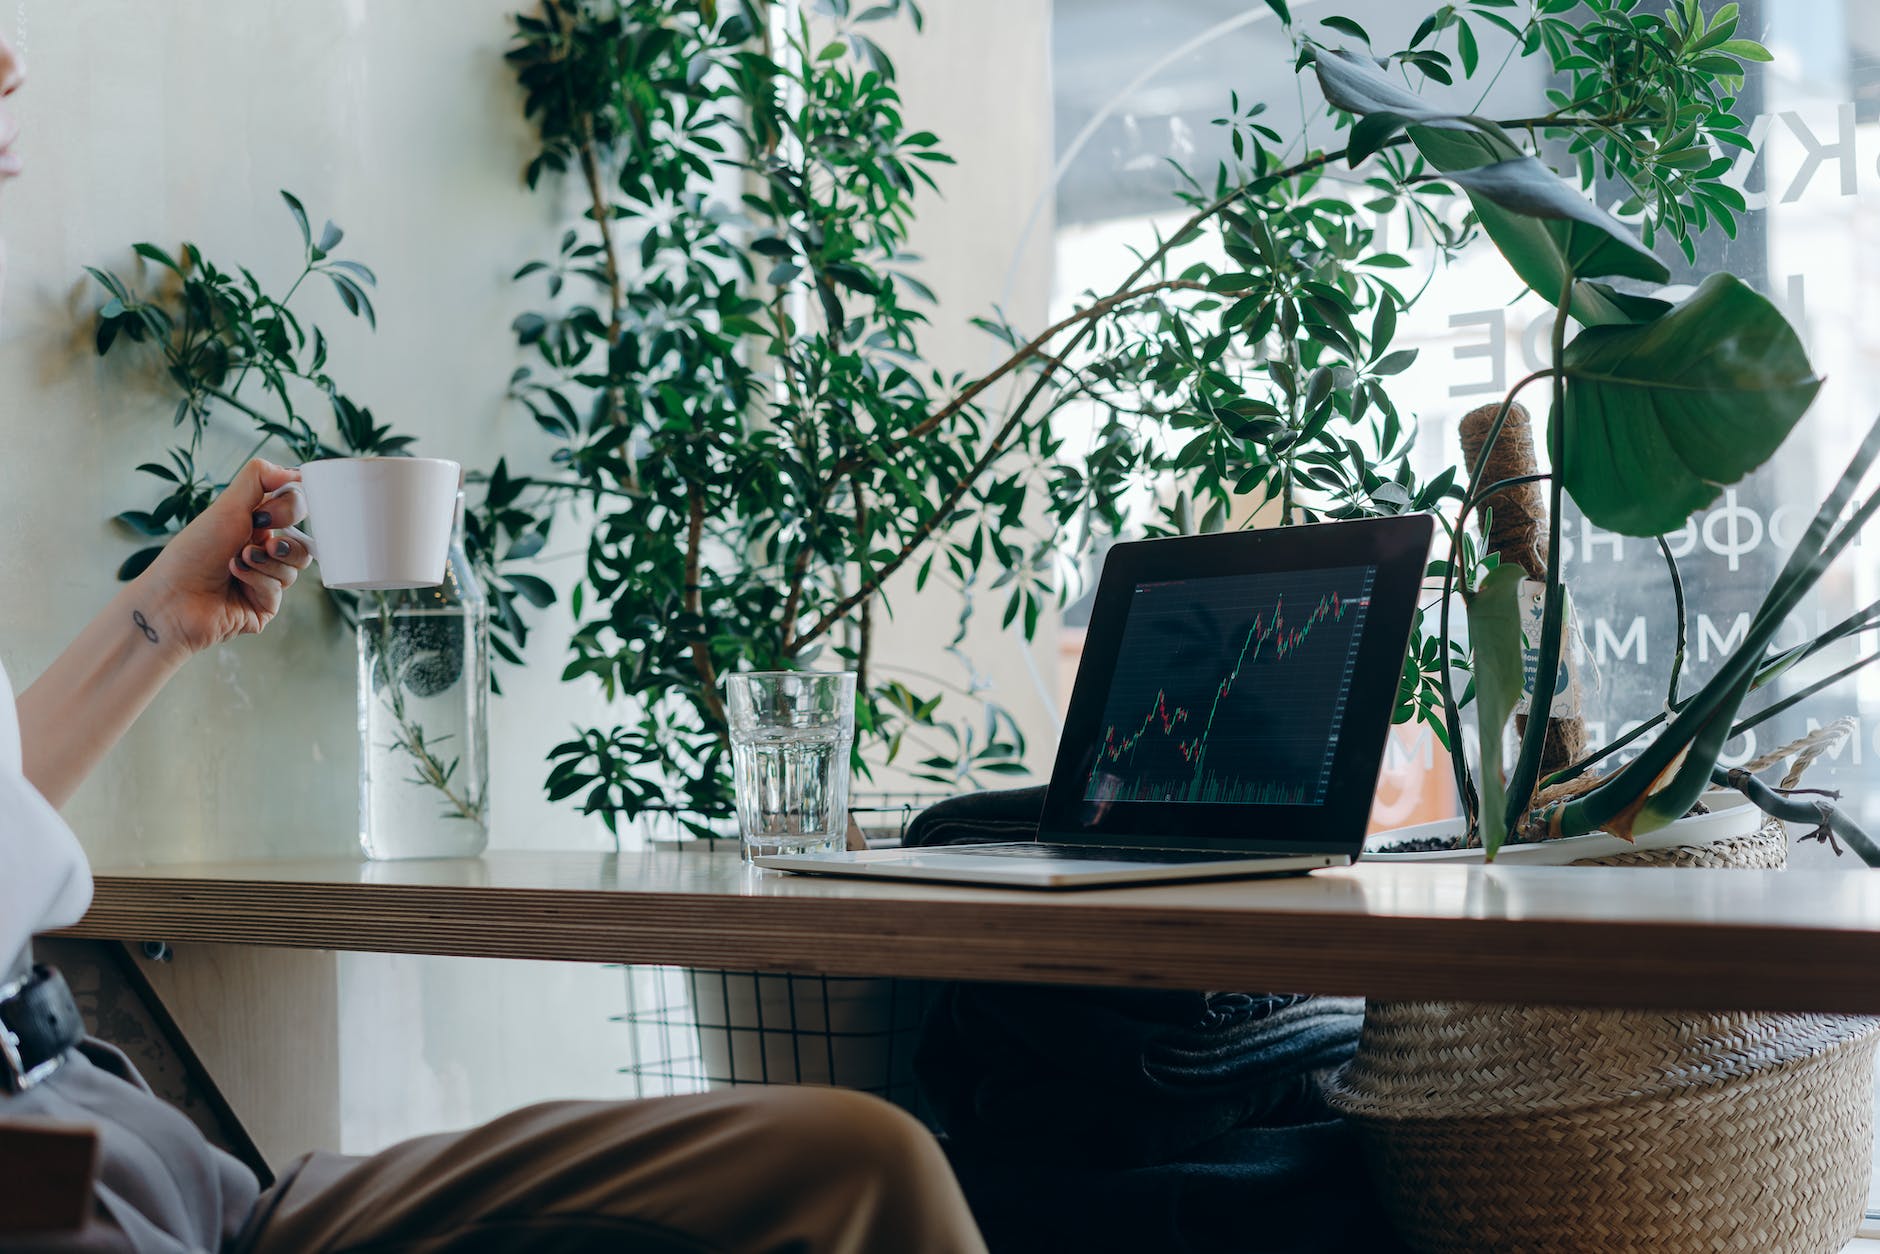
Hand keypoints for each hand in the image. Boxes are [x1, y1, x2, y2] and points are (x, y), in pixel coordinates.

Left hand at [135, 458, 313, 655]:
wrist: (174, 598)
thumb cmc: (192, 552)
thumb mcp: (227, 506)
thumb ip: (260, 479)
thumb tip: (295, 471)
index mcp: (252, 525)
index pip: (294, 510)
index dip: (290, 509)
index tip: (268, 513)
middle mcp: (260, 551)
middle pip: (302, 540)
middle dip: (284, 541)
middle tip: (261, 542)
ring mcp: (264, 580)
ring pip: (295, 566)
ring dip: (267, 562)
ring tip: (239, 562)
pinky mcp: (264, 605)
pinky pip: (280, 589)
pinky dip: (258, 582)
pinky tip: (236, 580)